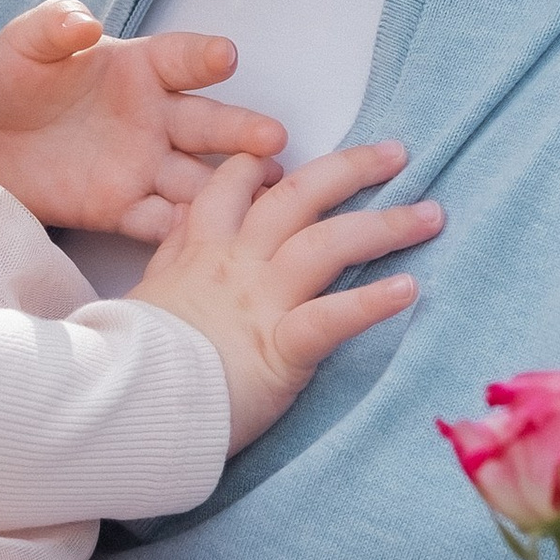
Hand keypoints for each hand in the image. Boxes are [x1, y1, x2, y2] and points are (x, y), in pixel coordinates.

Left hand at [0, 0, 286, 238]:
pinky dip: (183, 228)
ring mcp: (143, 166)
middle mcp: (154, 117)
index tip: (226, 58)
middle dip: (241, 130)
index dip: (204, 58)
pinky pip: (158, 220)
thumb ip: (54, 27)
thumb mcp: (25, 43)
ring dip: (230, 185)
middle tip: (272, 136)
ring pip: (197, 176)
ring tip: (266, 190)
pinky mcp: (120, 207)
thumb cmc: (14, 78)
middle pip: (207, 124)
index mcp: (139, 68)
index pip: (181, 59)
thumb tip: (82, 21)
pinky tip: (210, 234)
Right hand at [127, 141, 440, 448]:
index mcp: (200, 250)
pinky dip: (373, 302)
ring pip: (327, 243)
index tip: (291, 155)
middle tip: (395, 154)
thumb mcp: (147, 294)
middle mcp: (236, 263)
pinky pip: (333, 317)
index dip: (264, 165)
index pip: (233, 186)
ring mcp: (261, 301)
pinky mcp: (281, 348)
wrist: (127, 405)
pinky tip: (410, 288)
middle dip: (350, 168)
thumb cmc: (134, 361)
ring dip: (385, 225)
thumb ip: (172, 256)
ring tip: (431, 215)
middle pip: (298, 196)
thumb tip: (183, 225)